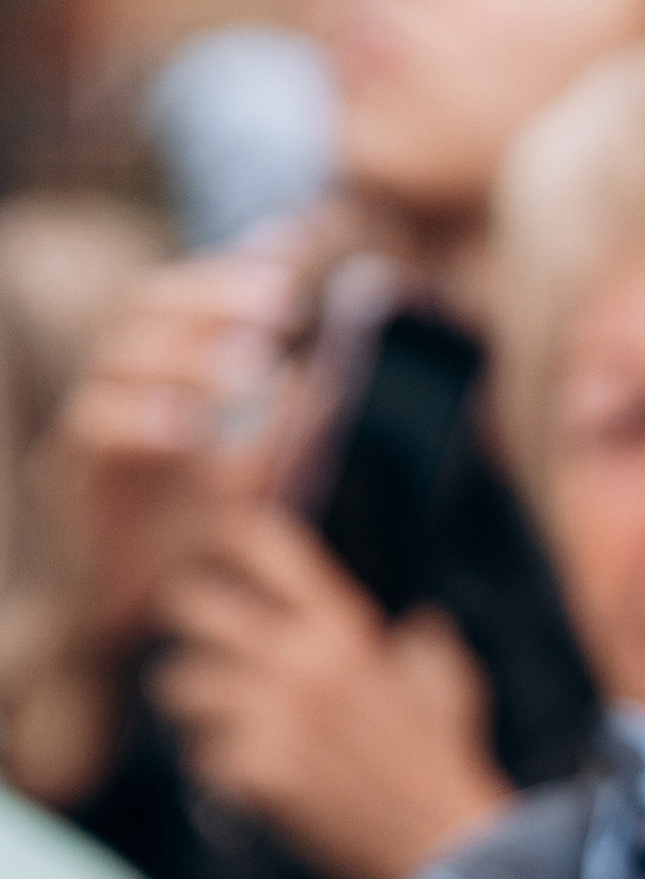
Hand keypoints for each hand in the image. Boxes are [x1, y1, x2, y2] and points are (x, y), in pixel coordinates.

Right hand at [51, 240, 314, 639]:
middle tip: (280, 303)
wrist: (130, 626)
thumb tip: (339, 380)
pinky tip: (189, 427)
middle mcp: (117, 392)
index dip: (225, 270)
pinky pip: (94, 429)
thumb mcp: (252, 487)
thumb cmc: (185, 555)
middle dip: (211, 296)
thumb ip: (286, 435)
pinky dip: (142, 419)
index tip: (286, 251)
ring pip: (116, 359)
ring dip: (186, 356)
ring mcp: (88, 429)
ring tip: (250, 369)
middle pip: (143, 308)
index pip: (181, 301)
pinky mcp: (71, 478)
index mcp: (156, 382)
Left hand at [153, 506, 510, 878]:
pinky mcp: (258, 771)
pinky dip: (218, 769)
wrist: (444, 842)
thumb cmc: (445, 761)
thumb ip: (424, 645)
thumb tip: (420, 622)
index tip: (220, 552)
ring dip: (194, 705)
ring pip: (178, 684)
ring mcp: (274, 716)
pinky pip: (200, 754)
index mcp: (342, 627)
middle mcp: (300, 660)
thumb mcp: (447, 685)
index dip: (228, 538)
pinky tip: (246, 777)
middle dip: (187, 626)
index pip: (262, 543)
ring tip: (216, 720)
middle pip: (188, 605)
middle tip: (201, 649)